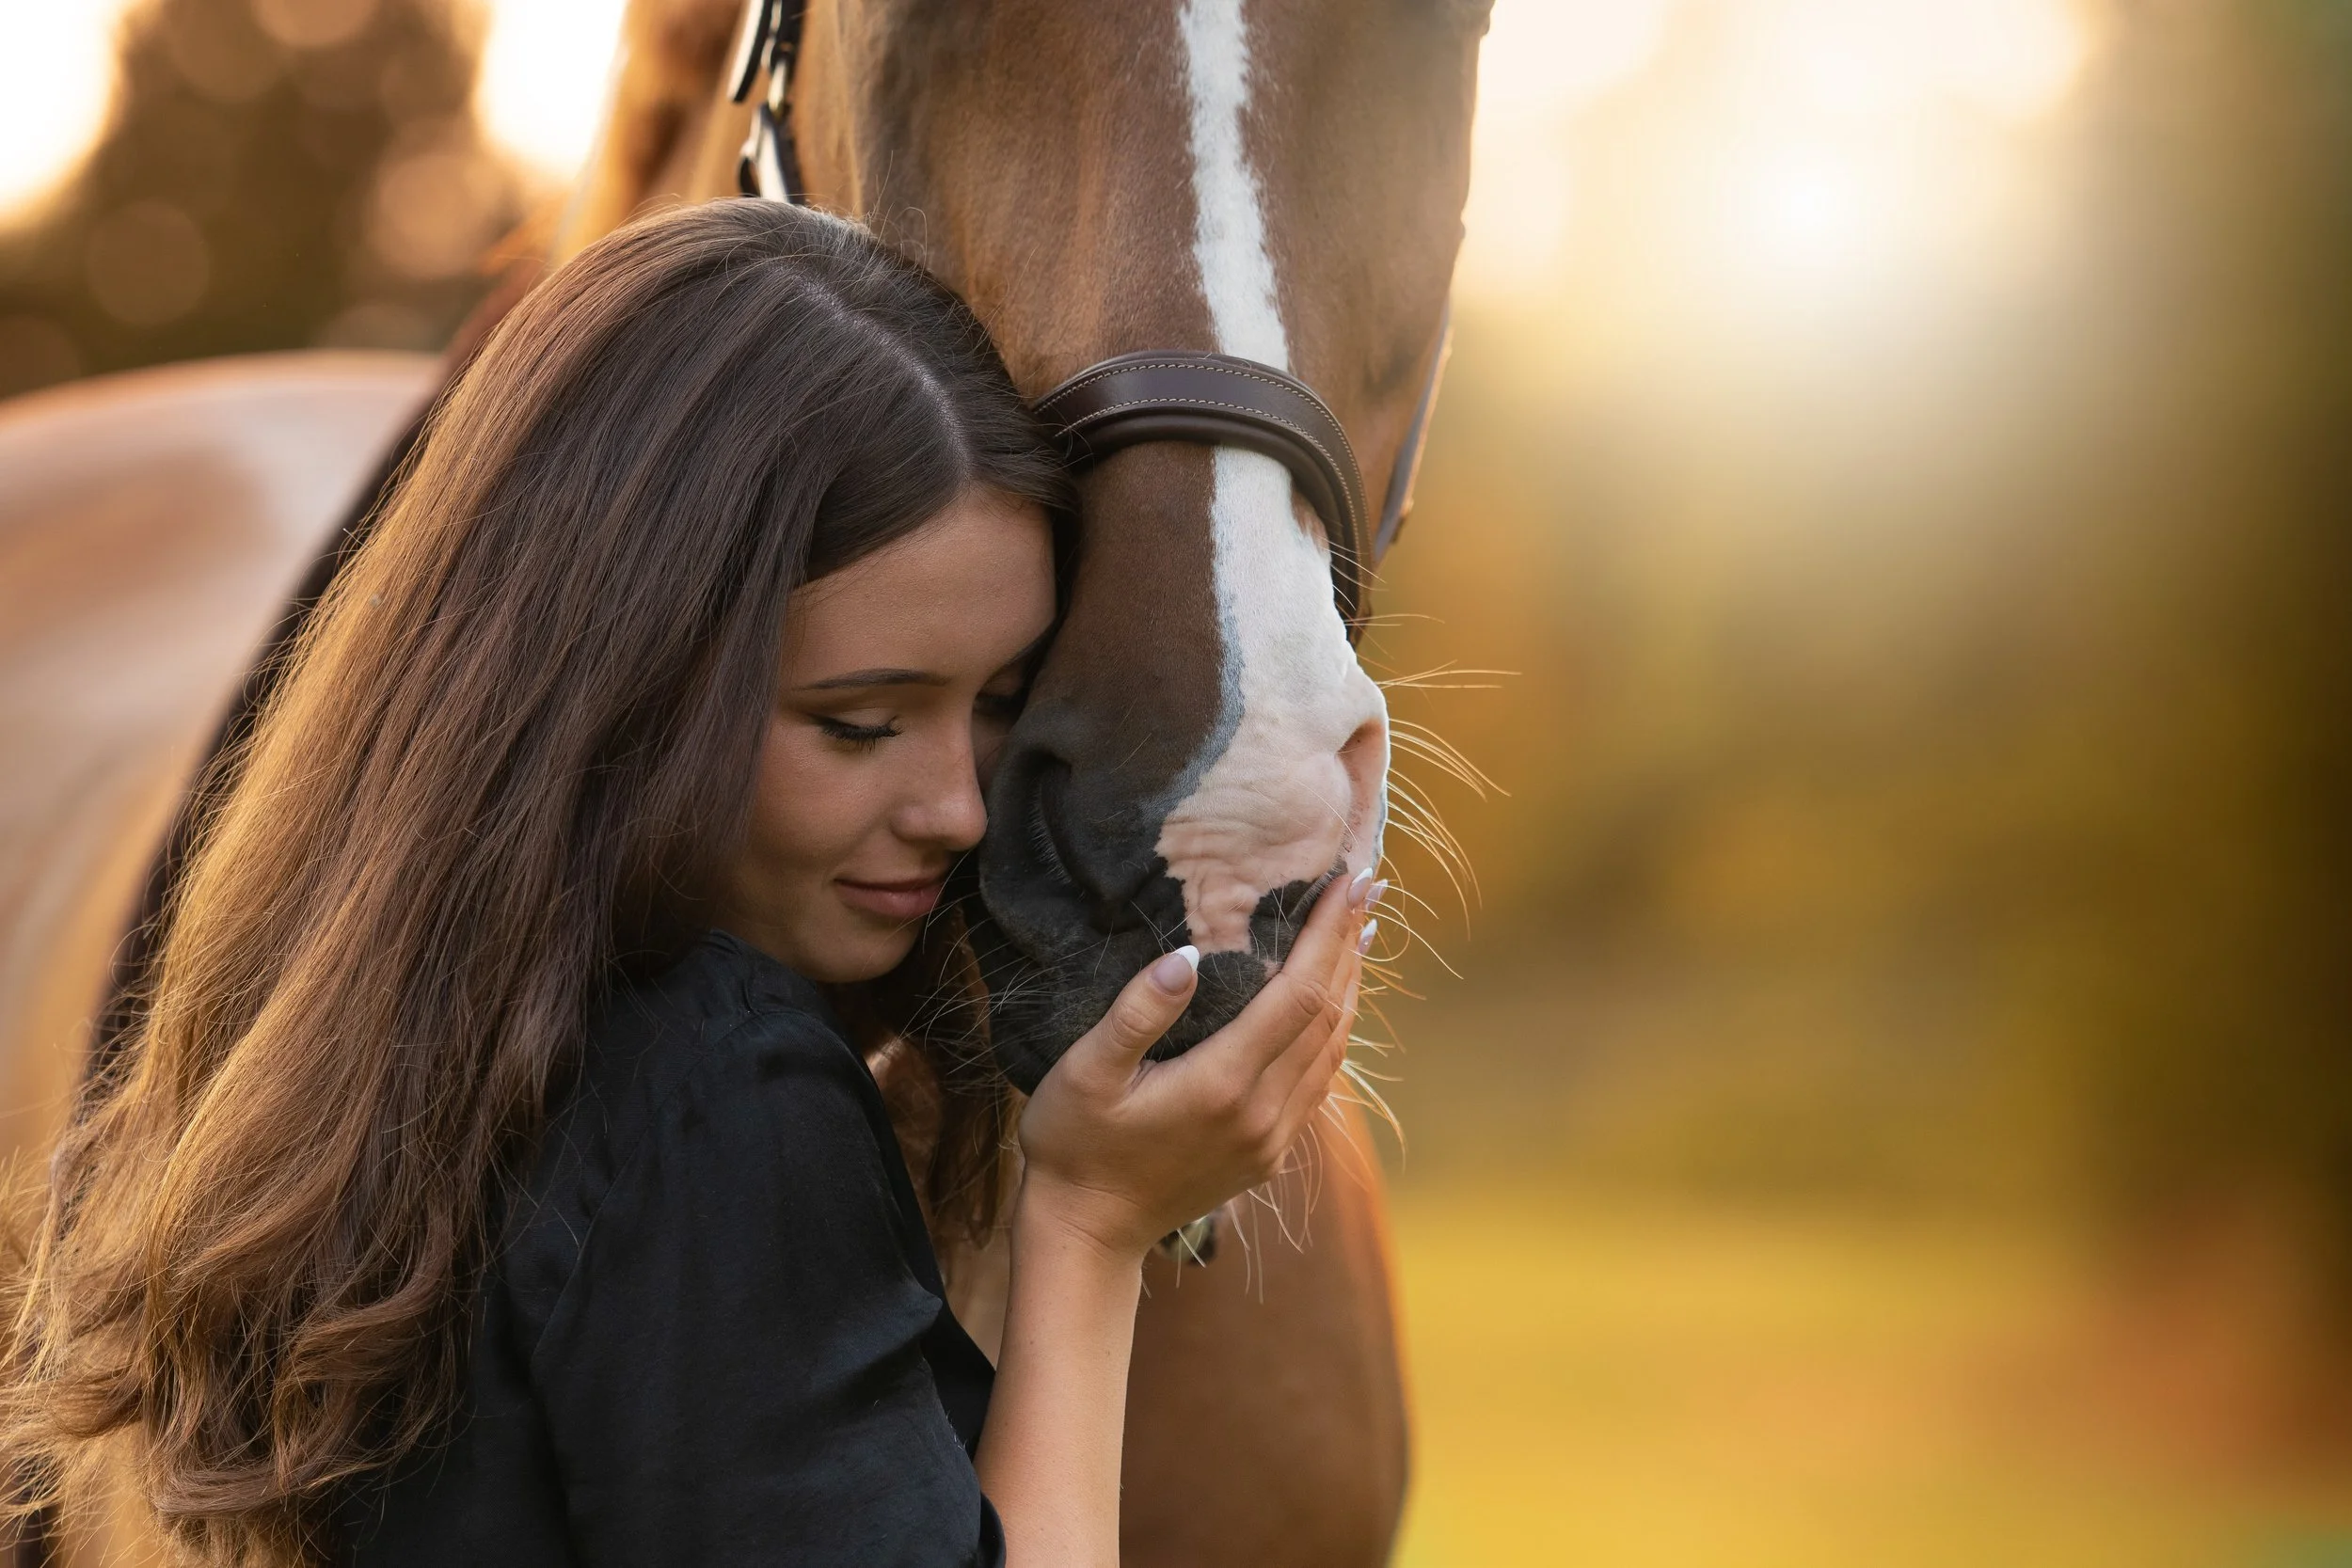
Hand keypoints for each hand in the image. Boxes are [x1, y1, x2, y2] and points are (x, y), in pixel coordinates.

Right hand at [1014, 869, 1374, 1259]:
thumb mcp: (1085, 1073)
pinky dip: (1333, 1032)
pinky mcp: (1268, 1155)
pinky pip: (1318, 1082)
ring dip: (1350, 988)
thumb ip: (1137, 1013)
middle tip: (1368, 886)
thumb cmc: (1073, 1145)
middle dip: (1348, 947)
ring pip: (1332, 1051)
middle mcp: (1261, 1113)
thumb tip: (1187, 955)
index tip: (1349, 882)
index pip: (1299, 994)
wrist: (1088, 1232)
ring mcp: (1271, 1139)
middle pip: (1327, 1016)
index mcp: (1222, 1083)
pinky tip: (1331, 1005)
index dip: (1329, 935)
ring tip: (1359, 934)